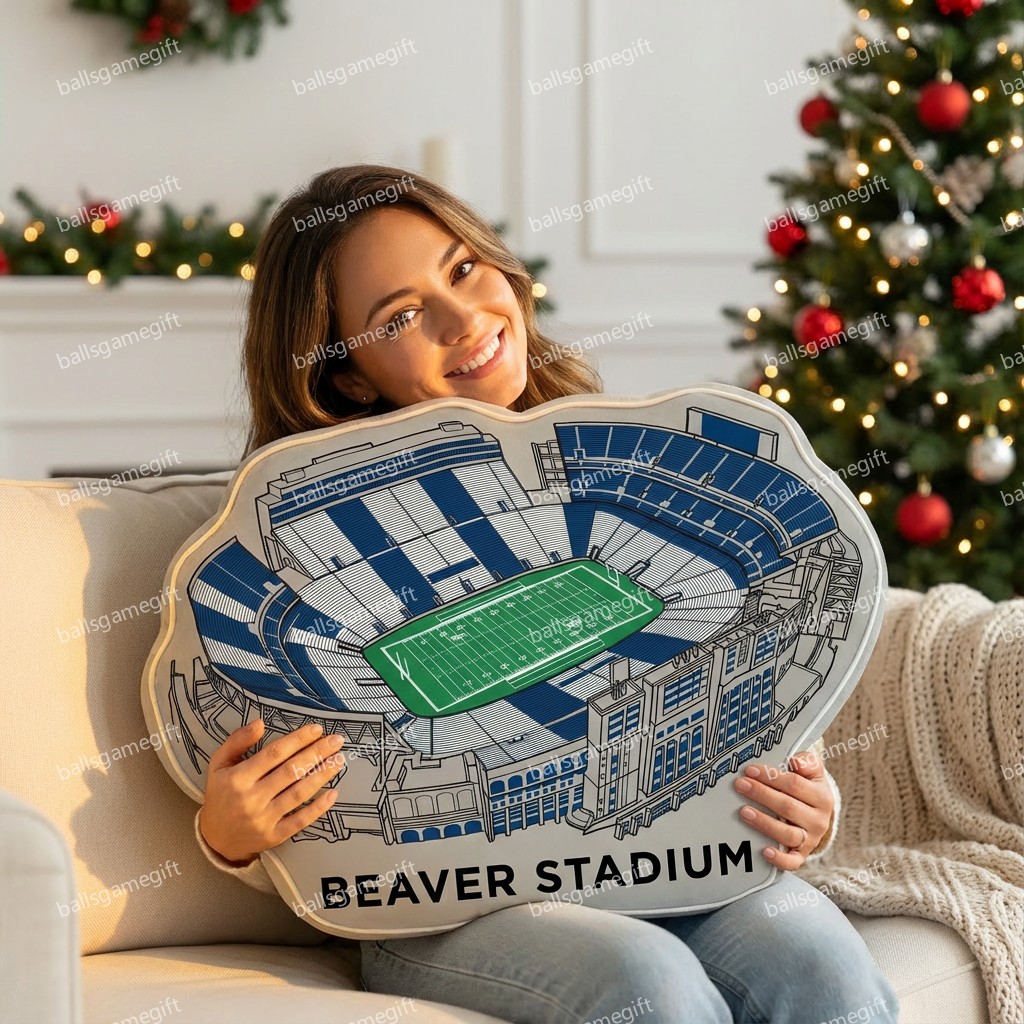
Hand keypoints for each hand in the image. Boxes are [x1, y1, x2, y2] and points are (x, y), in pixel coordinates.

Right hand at [198, 719, 344, 864]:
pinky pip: (300, 821)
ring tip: (339, 760)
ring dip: (322, 775)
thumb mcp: (219, 764)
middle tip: (336, 741)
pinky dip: (318, 808)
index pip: (274, 753)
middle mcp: (252, 798)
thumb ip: (237, 741)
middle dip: (317, 753)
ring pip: (299, 793)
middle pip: (291, 771)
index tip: (317, 729)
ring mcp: (263, 819)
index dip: (298, 739)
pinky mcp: (274, 836)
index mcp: (238, 778)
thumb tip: (260, 723)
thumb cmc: (221, 794)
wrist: (215, 838)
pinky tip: (333, 793)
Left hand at [732, 749, 832, 870]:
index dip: (771, 777)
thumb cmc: (808, 788)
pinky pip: (793, 862)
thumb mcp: (813, 771)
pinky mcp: (801, 855)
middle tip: (740, 785)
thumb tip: (796, 762)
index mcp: (822, 797)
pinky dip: (780, 859)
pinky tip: (764, 850)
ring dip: (764, 822)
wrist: (818, 814)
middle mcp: (819, 820)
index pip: (795, 784)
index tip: (750, 770)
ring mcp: (810, 839)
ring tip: (743, 811)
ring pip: (787, 834)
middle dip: (761, 794)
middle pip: (788, 807)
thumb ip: (808, 762)